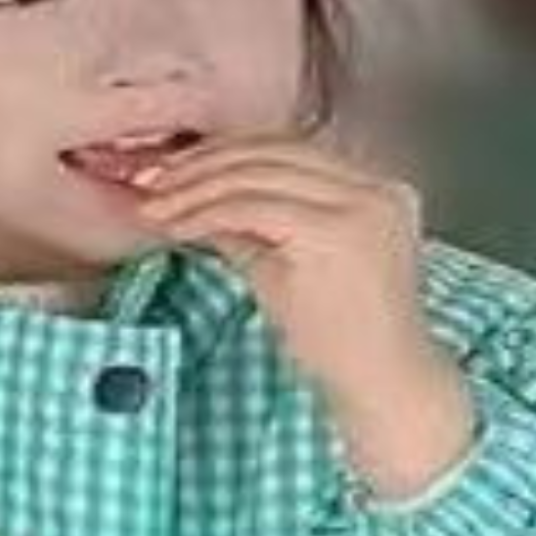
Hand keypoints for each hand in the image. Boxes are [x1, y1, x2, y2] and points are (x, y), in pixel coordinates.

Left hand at [129, 133, 475, 494]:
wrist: (382, 387)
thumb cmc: (344, 343)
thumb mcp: (290, 270)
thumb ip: (250, 229)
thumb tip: (193, 200)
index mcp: (376, 189)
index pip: (289, 149)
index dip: (226, 153)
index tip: (177, 171)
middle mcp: (375, 188)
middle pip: (272, 151)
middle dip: (203, 164)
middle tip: (154, 182)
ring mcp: (360, 207)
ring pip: (257, 174)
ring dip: (196, 187)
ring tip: (156, 208)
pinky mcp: (334, 233)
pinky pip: (251, 207)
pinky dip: (206, 213)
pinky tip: (177, 228)